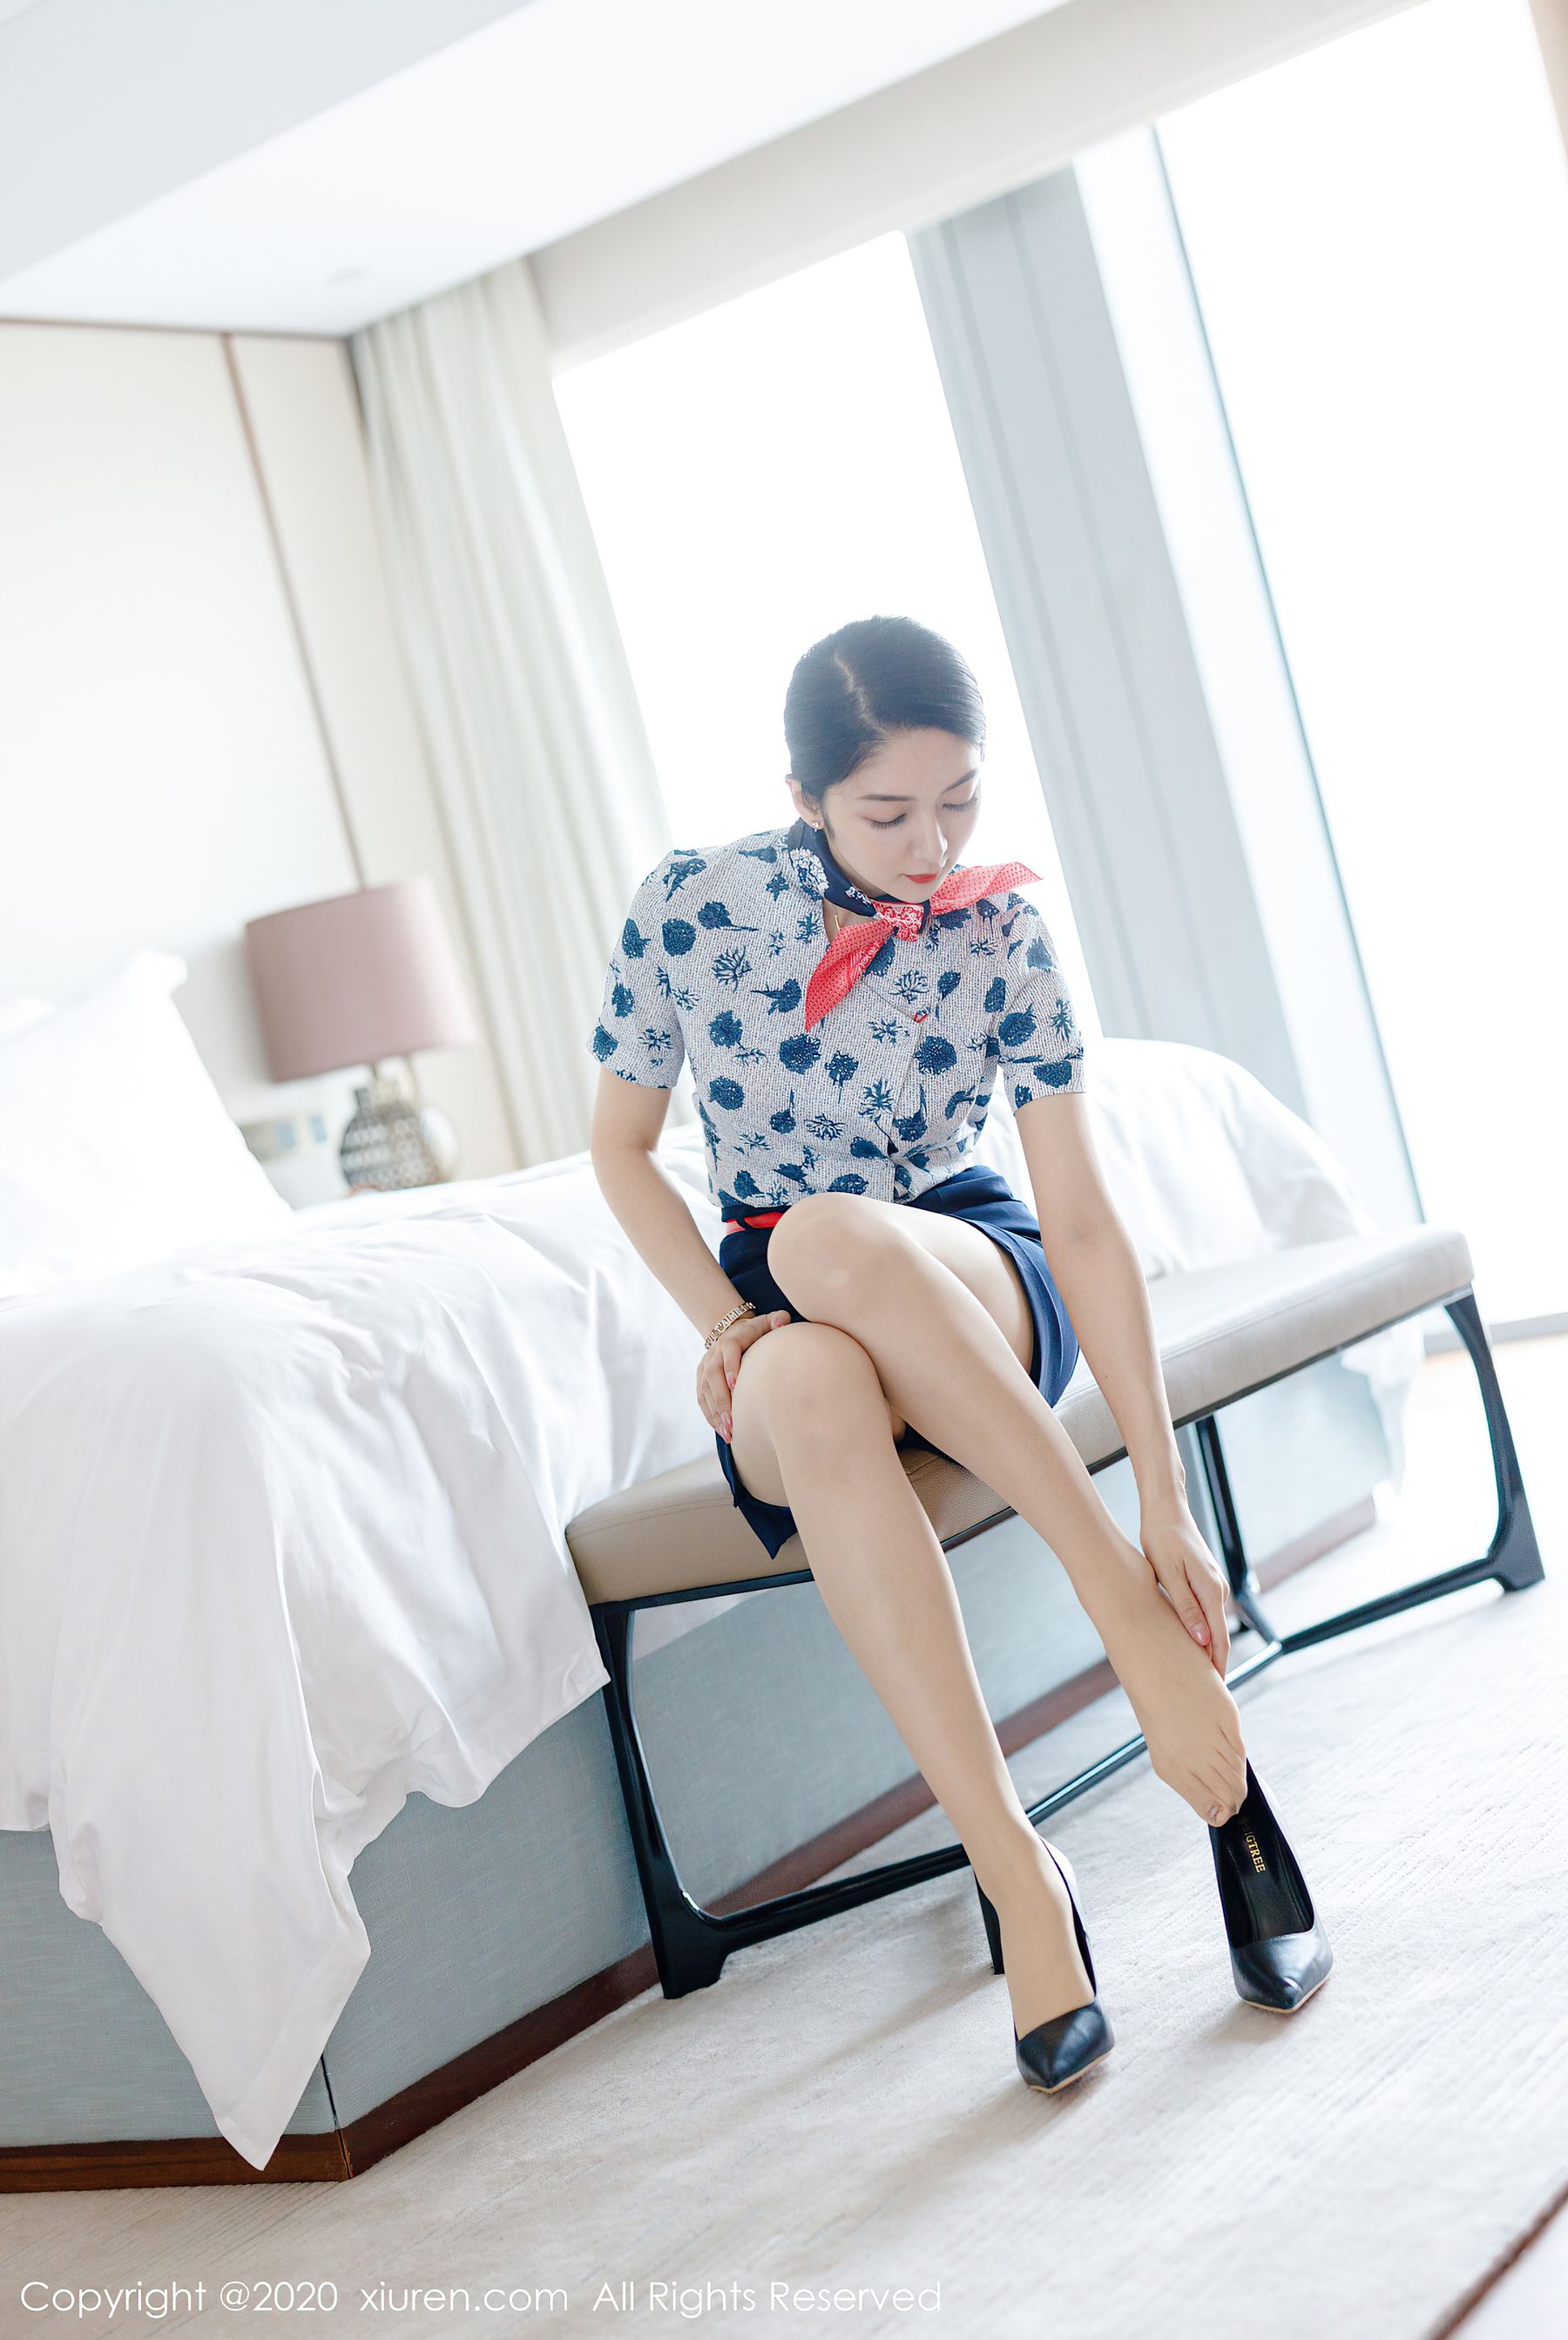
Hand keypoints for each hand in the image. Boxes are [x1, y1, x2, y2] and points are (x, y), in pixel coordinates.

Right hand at [698, 1308, 792, 1441]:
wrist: (732, 1331)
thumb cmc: (757, 1332)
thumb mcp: (768, 1322)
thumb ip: (778, 1319)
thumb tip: (782, 1322)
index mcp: (730, 1339)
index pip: (728, 1351)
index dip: (730, 1366)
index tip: (735, 1385)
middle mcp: (714, 1353)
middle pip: (713, 1376)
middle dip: (721, 1400)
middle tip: (732, 1422)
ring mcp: (705, 1367)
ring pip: (705, 1391)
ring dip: (715, 1413)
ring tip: (728, 1433)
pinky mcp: (700, 1379)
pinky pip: (701, 1399)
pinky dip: (710, 1415)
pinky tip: (721, 1430)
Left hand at [1140, 1502, 1231, 1675]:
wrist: (1166, 1510)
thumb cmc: (1162, 1540)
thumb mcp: (1169, 1575)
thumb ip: (1186, 1607)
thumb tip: (1202, 1639)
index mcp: (1211, 1591)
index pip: (1219, 1639)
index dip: (1216, 1667)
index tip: (1213, 1691)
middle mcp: (1218, 1590)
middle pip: (1218, 1636)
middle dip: (1211, 1664)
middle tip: (1202, 1693)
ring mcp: (1213, 1586)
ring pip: (1211, 1626)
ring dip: (1203, 1648)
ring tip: (1191, 1675)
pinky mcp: (1204, 1582)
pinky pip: (1205, 1614)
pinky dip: (1198, 1631)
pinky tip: (1186, 1643)